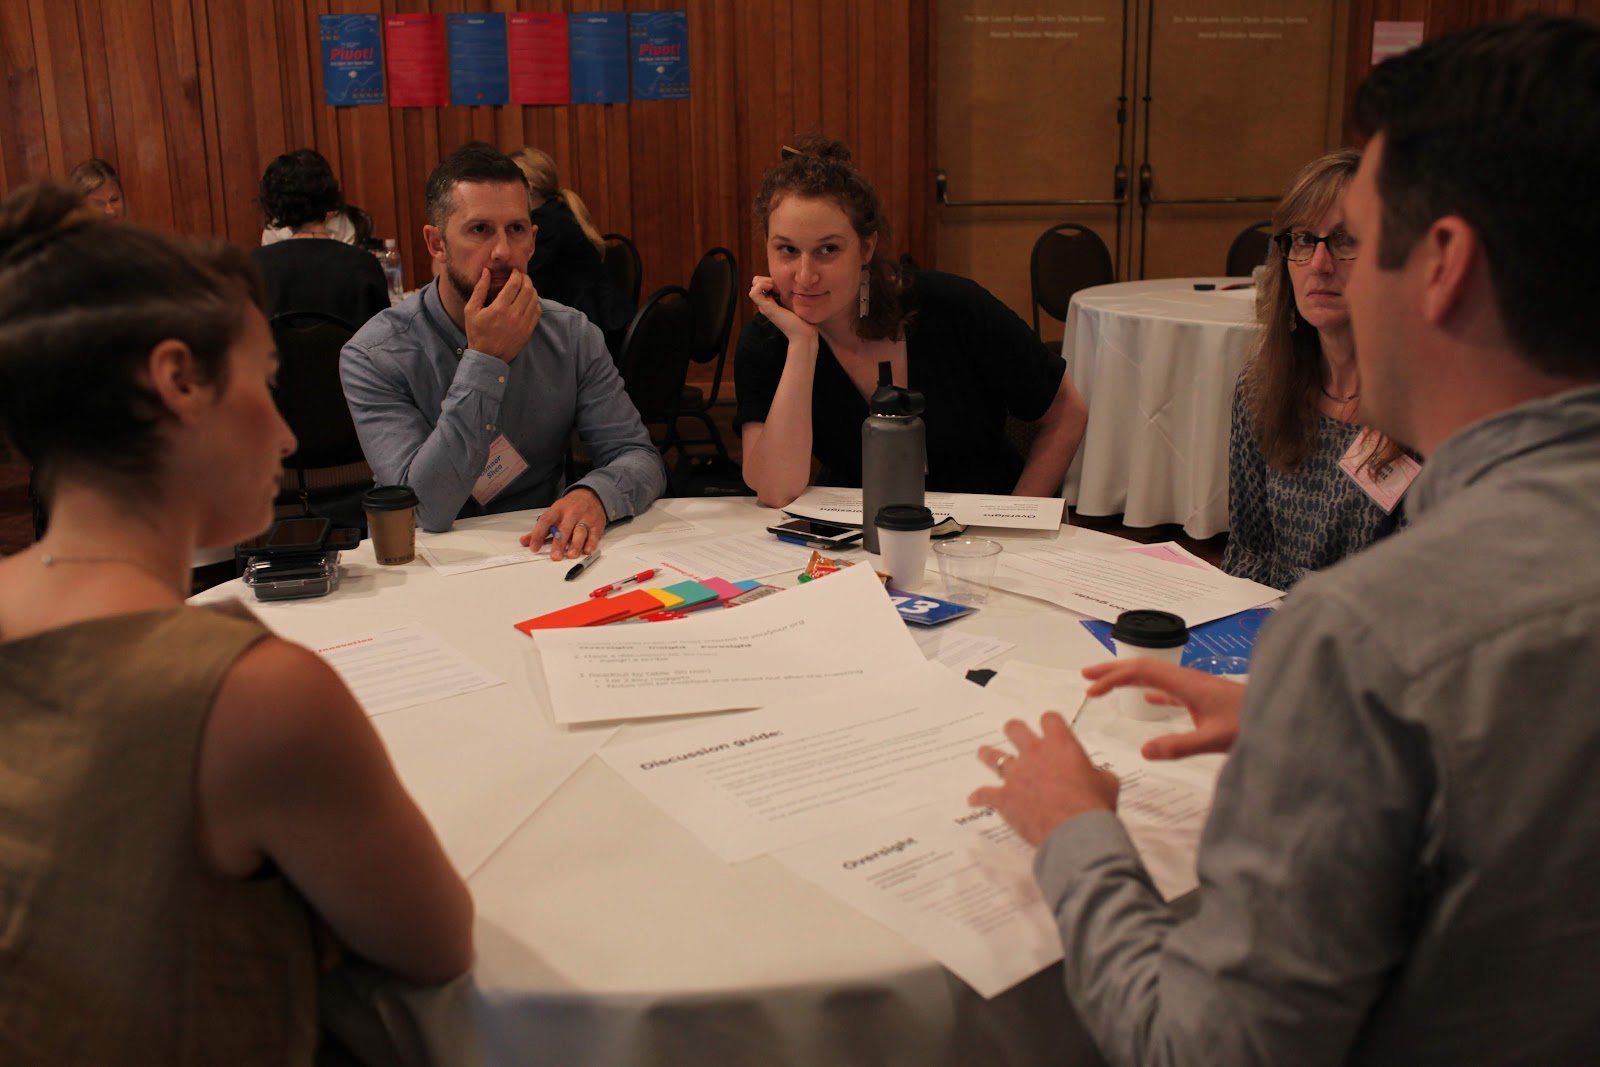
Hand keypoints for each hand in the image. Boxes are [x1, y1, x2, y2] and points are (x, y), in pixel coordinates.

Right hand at [465, 268, 539, 362]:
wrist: (488, 356)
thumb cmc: (477, 332)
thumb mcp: (471, 310)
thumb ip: (480, 289)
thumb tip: (486, 272)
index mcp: (499, 308)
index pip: (515, 284)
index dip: (516, 274)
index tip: (514, 271)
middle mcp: (513, 315)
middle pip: (527, 289)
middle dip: (526, 278)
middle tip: (521, 276)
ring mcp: (523, 323)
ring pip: (534, 299)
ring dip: (531, 289)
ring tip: (525, 286)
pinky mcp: (528, 330)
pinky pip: (537, 311)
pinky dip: (535, 302)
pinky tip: (528, 299)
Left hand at [519, 487, 607, 560]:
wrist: (591, 494)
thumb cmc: (569, 507)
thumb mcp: (554, 513)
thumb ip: (540, 529)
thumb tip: (524, 541)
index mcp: (557, 510)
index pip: (546, 521)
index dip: (538, 534)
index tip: (534, 547)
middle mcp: (571, 513)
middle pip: (564, 529)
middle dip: (559, 543)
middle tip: (554, 556)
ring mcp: (585, 518)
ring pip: (580, 532)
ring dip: (575, 544)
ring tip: (571, 555)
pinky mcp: (596, 524)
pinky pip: (594, 534)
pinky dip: (591, 543)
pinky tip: (587, 550)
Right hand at [748, 275, 816, 345]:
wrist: (803, 333)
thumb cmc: (804, 319)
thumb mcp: (796, 301)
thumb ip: (790, 293)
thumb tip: (791, 281)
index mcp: (772, 302)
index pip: (762, 284)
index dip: (770, 279)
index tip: (783, 283)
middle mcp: (766, 304)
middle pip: (756, 284)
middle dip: (766, 279)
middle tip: (780, 285)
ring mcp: (764, 306)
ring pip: (754, 286)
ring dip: (764, 281)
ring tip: (777, 287)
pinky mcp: (766, 308)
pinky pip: (754, 292)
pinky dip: (761, 286)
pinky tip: (772, 287)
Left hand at [968, 713, 1119, 846]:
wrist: (1075, 832)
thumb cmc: (1094, 806)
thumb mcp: (1108, 784)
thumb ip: (1099, 775)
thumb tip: (1100, 777)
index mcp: (1061, 745)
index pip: (1050, 719)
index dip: (1050, 723)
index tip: (1049, 727)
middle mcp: (1034, 753)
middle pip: (1015, 729)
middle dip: (1014, 730)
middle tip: (1013, 733)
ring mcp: (1016, 774)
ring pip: (994, 756)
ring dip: (988, 755)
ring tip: (983, 753)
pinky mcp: (1004, 797)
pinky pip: (985, 794)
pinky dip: (979, 797)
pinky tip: (974, 799)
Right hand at [1081, 659, 1245, 759]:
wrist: (1282, 717)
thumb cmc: (1251, 724)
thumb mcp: (1214, 739)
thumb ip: (1179, 746)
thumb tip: (1144, 751)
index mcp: (1186, 684)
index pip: (1141, 672)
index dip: (1113, 677)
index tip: (1092, 690)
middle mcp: (1188, 680)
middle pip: (1143, 668)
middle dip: (1113, 670)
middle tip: (1086, 677)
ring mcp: (1196, 687)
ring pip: (1155, 676)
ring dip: (1129, 679)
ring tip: (1107, 685)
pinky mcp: (1204, 698)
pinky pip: (1169, 689)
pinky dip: (1152, 691)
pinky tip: (1148, 700)